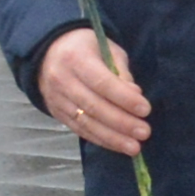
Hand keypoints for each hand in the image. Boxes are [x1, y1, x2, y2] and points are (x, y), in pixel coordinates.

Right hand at [37, 25, 152, 153]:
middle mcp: (62, 80)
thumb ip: (121, 71)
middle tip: (144, 132)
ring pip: (86, 123)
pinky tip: (117, 145)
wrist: (48, 53)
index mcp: (76, 59)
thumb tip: (135, 96)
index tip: (145, 109)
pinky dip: (100, 140)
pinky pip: (79, 130)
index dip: (124, 98)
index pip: (102, 82)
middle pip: (94, 106)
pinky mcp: (56, 113)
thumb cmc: (85, 48)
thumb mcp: (107, 49)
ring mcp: (57, 99)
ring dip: (112, 138)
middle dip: (121, 122)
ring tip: (134, 147)